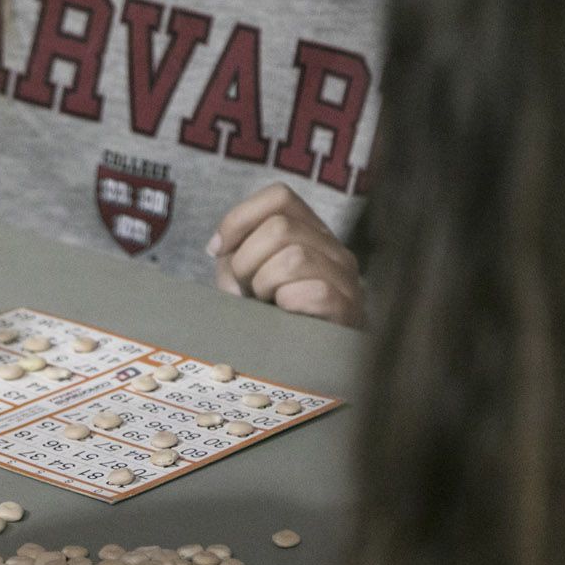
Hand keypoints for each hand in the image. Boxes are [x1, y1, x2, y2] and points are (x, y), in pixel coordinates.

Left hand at [207, 183, 364, 327]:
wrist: (307, 367)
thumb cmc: (273, 321)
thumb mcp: (246, 281)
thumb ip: (233, 257)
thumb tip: (219, 248)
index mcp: (312, 234)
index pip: (279, 197)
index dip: (239, 219)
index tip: (217, 250)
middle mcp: (335, 249)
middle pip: (280, 227)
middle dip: (246, 261)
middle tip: (247, 290)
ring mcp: (346, 278)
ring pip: (293, 257)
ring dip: (265, 285)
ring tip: (267, 305)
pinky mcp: (348, 308)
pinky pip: (312, 291)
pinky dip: (287, 304)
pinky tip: (285, 316)